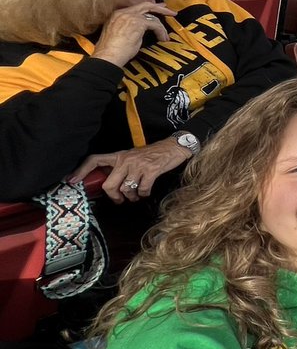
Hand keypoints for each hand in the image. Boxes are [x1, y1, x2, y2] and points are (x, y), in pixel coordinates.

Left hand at [71, 138, 191, 202]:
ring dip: (131, 197)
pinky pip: (142, 190)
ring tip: (136, 196)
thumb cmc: (151, 155)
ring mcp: (138, 166)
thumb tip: (107, 182)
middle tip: (119, 200)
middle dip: (114, 196)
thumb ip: (119, 167)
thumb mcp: (132, 157)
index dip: (82, 170)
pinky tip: (146, 192)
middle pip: (109, 184)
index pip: (95, 160)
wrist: (172, 148)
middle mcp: (126, 160)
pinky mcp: (151, 171)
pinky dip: (144, 194)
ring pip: (126, 189)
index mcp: (118, 156)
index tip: (72, 181)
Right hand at [92, 3, 176, 66]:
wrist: (108, 55)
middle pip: (146, 5)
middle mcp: (123, 12)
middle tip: (171, 12)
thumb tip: (141, 31)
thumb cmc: (112, 50)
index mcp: (117, 14)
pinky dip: (161, 32)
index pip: (137, 8)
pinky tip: (162, 39)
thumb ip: (130, 28)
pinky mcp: (138, 23)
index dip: (149, 8)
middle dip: (160, 8)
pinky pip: (155, 25)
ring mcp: (130, 16)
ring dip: (162, 28)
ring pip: (153, 17)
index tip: (157, 9)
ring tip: (166, 36)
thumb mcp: (120, 34)